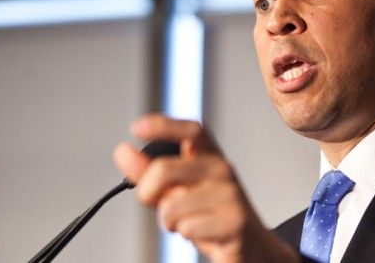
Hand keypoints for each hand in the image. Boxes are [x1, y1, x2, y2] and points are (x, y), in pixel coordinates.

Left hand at [113, 114, 299, 262]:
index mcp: (209, 156)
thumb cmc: (209, 216)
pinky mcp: (235, 222)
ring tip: (187, 223)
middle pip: (164, 170)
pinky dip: (186, 235)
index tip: (137, 128)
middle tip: (154, 203)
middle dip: (147, 192)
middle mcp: (222, 169)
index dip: (164, 126)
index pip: (191, 131)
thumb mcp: (176, 191)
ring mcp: (230, 195)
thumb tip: (122, 151)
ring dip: (169, 222)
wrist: (252, 249)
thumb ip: (148, 172)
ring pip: (172, 206)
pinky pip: (187, 227)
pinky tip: (203, 235)